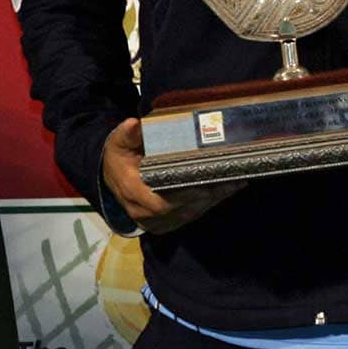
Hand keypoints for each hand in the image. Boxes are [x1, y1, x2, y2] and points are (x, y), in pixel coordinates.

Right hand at [101, 118, 244, 232]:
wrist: (113, 175)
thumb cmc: (120, 156)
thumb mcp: (120, 142)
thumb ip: (128, 134)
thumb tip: (133, 124)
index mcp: (132, 192)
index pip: (160, 203)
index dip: (184, 197)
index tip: (205, 184)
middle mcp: (143, 212)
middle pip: (181, 210)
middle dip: (207, 196)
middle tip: (230, 180)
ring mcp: (154, 221)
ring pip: (189, 215)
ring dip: (212, 200)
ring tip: (234, 182)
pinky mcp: (165, 223)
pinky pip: (190, 217)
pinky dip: (208, 204)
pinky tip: (226, 190)